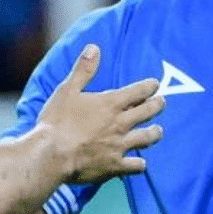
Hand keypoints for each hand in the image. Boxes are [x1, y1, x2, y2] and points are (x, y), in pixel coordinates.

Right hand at [38, 45, 165, 183]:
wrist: (50, 154)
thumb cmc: (56, 121)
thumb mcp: (67, 90)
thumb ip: (83, 70)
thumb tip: (94, 47)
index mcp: (110, 104)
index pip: (139, 91)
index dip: (150, 86)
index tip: (155, 84)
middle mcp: (120, 124)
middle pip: (148, 112)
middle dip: (158, 105)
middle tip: (162, 103)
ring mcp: (119, 146)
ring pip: (147, 138)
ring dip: (155, 133)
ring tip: (158, 131)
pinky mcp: (114, 166)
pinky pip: (136, 166)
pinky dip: (140, 164)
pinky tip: (141, 164)